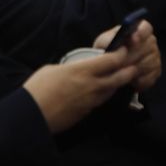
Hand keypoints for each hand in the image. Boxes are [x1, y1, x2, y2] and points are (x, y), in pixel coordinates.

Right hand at [23, 49, 139, 132]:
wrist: (33, 115)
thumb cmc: (38, 88)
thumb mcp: (53, 69)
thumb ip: (71, 67)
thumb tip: (78, 68)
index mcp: (82, 70)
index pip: (111, 60)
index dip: (121, 54)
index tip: (123, 49)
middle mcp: (91, 85)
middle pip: (119, 77)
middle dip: (129, 70)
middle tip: (132, 65)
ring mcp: (91, 101)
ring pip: (112, 90)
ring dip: (118, 83)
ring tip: (120, 77)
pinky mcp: (87, 113)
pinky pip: (101, 101)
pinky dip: (104, 94)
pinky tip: (101, 91)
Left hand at [93, 21, 160, 91]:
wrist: (109, 67)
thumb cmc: (107, 51)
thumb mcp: (103, 42)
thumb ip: (109, 38)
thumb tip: (117, 38)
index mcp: (139, 30)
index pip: (146, 28)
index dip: (142, 33)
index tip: (133, 40)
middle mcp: (150, 42)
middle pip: (147, 48)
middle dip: (131, 57)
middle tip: (119, 64)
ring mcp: (155, 57)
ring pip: (148, 64)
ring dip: (134, 70)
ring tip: (122, 73)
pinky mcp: (156, 72)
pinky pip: (151, 77)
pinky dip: (139, 81)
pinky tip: (130, 81)